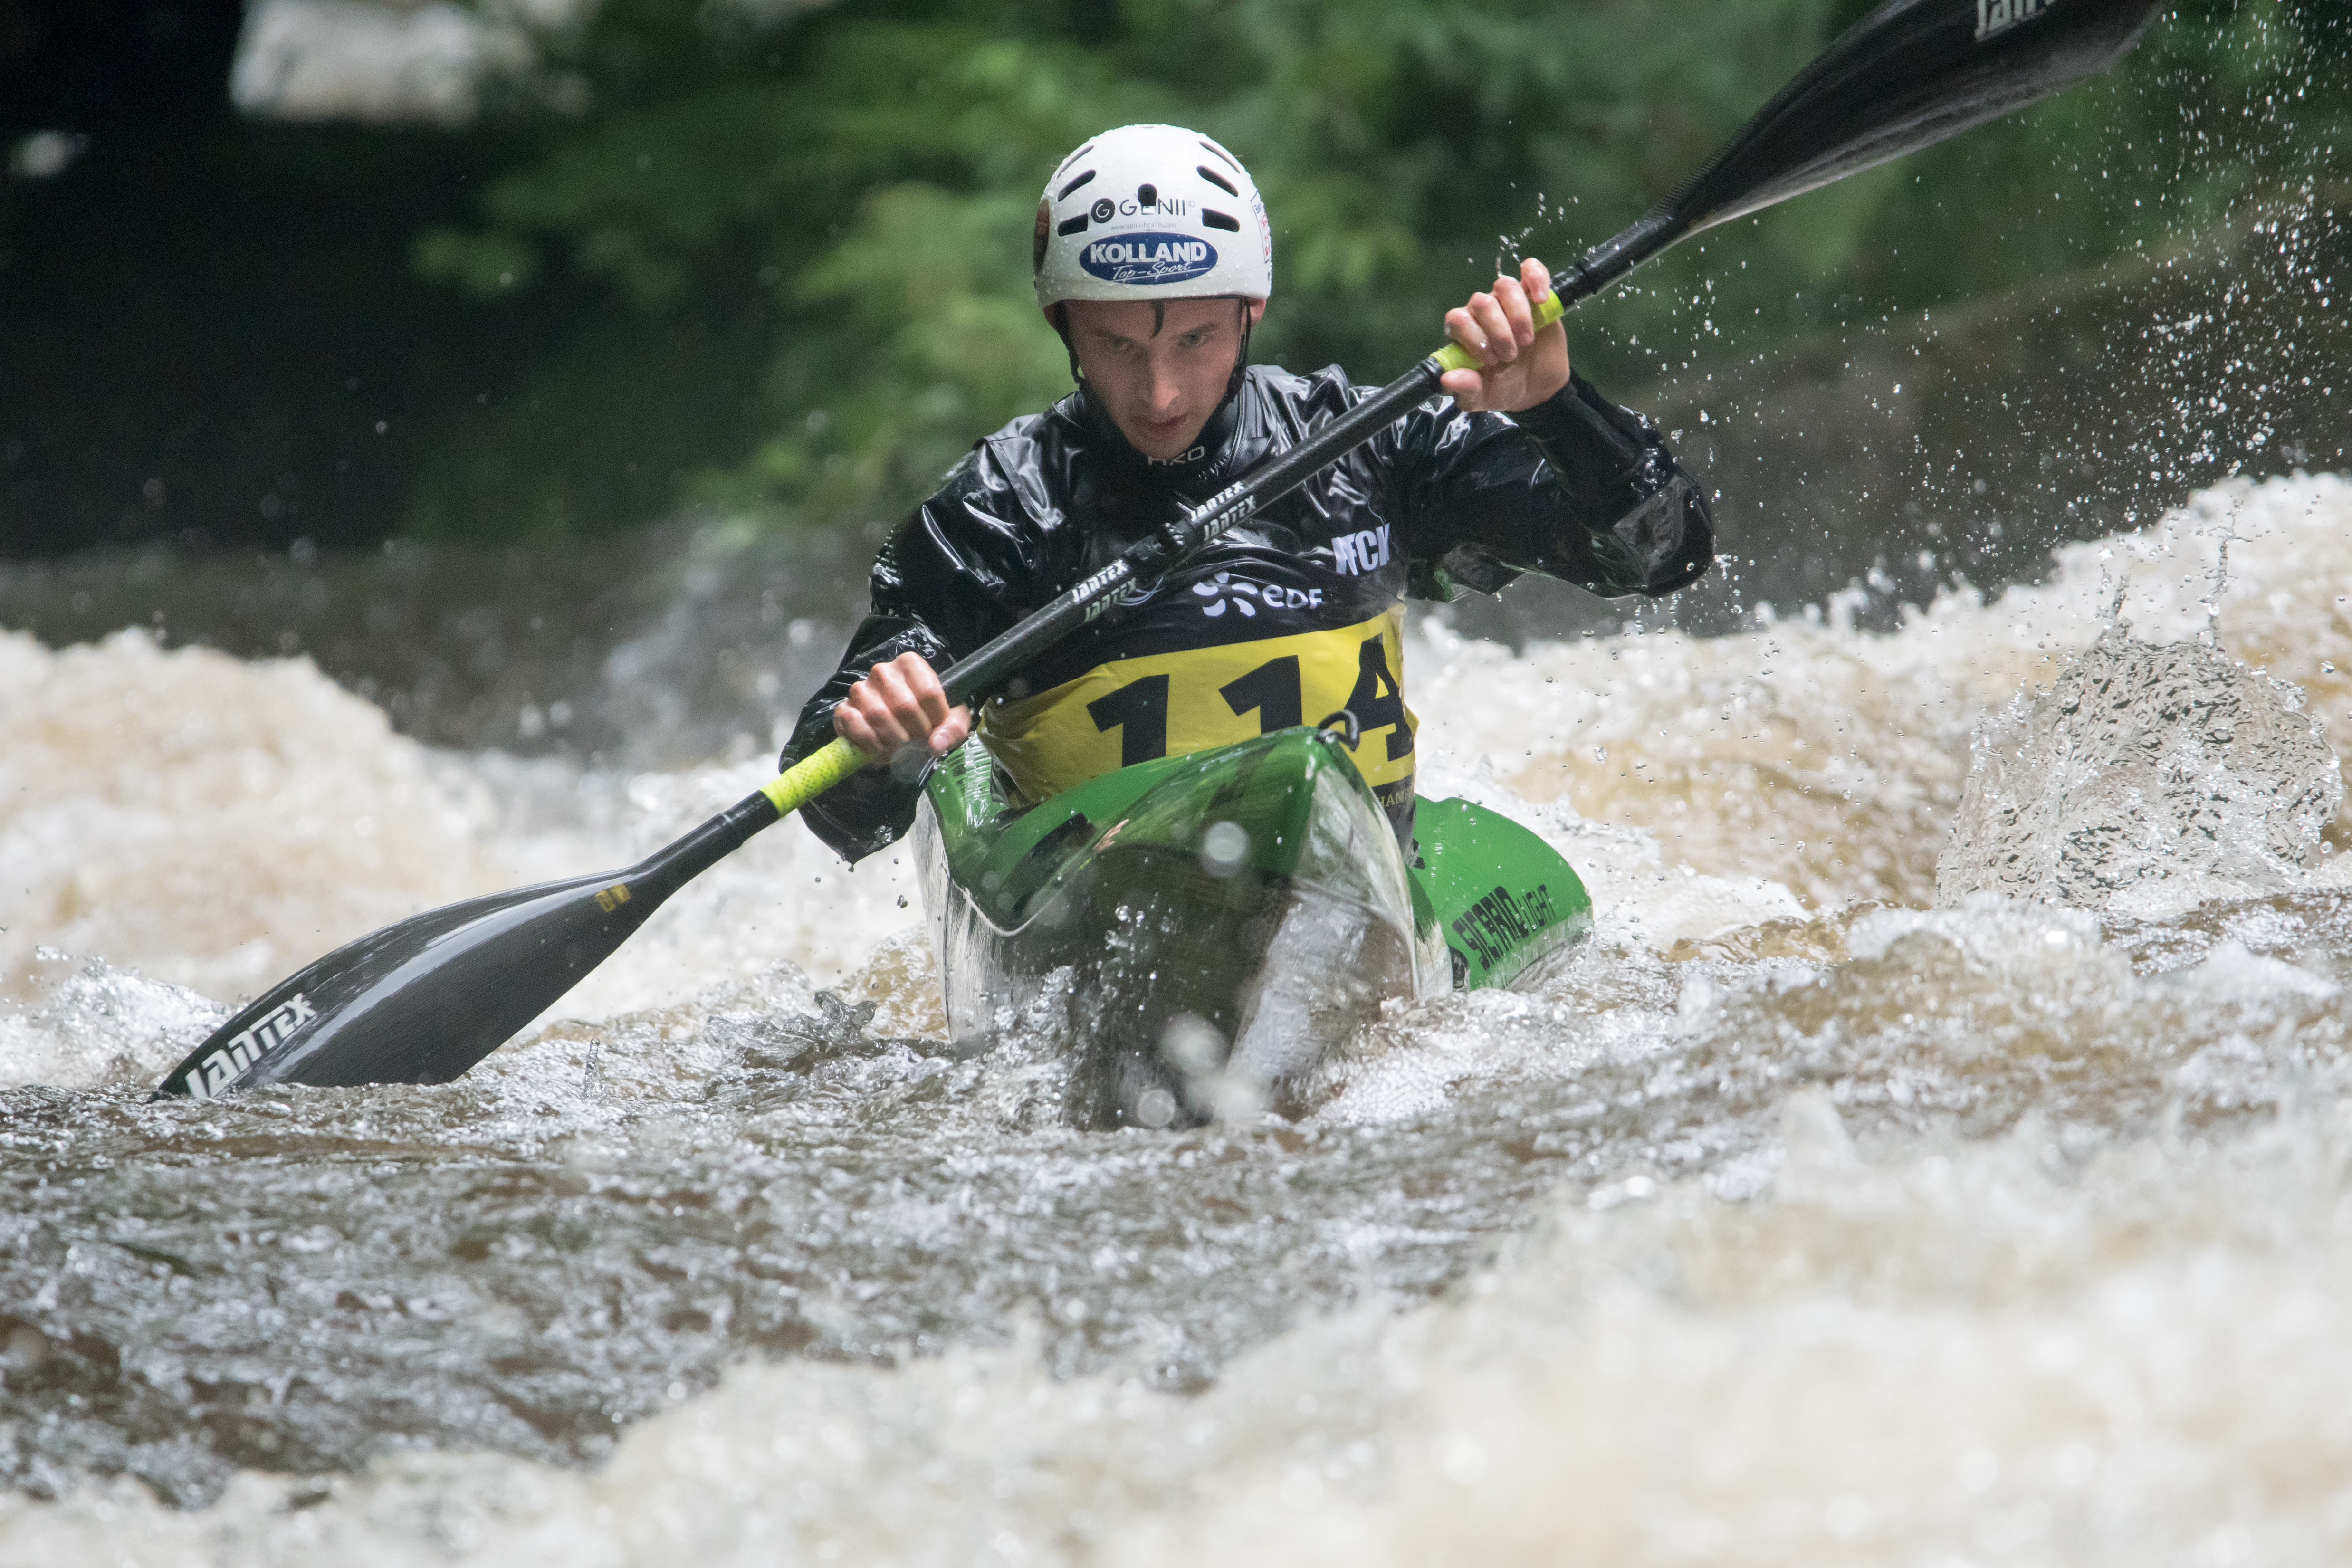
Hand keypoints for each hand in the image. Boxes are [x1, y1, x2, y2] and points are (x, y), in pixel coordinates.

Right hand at [832, 652, 970, 765]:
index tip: (935, 731)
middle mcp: (882, 671)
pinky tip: (880, 748)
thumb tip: (936, 743)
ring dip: (894, 740)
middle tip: (918, 742)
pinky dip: (870, 742)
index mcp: (910, 664)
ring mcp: (860, 689)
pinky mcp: (843, 708)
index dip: (936, 720)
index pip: (928, 692)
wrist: (897, 732)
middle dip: (915, 732)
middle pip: (905, 705)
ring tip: (900, 746)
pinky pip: (853, 724)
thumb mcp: (949, 721)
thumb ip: (953, 729)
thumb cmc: (925, 720)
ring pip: (879, 715)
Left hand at [1439, 257, 1569, 413]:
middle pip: (1481, 302)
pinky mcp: (1531, 294)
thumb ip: (1465, 389)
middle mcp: (1480, 311)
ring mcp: (1506, 300)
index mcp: (1463, 332)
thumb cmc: (1503, 387)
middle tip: (1510, 356)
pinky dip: (1536, 279)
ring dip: (1518, 314)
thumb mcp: (1481, 397)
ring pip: (1504, 285)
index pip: (1457, 319)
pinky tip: (1541, 300)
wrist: (1537, 386)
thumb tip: (1449, 379)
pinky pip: (1530, 269)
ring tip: (1526, 340)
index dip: (1473, 336)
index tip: (1490, 360)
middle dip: (1499, 331)